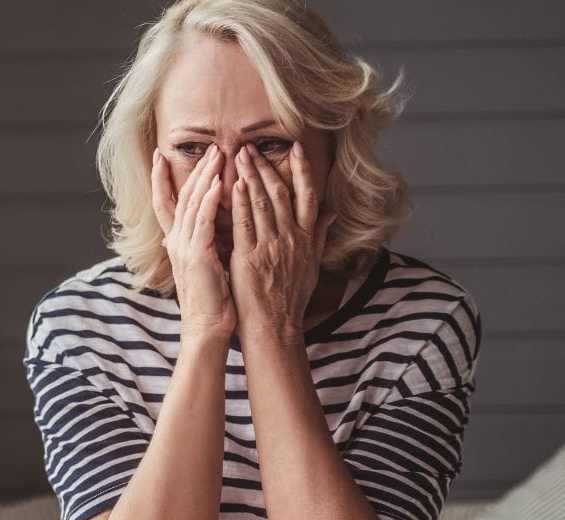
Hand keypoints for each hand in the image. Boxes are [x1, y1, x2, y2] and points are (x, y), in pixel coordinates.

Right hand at [151, 143, 234, 340]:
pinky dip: (210, 199)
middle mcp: (175, 242)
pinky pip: (202, 221)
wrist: (206, 328)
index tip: (160, 157)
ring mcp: (184, 247)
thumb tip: (210, 229)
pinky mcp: (197, 255)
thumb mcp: (205, 266)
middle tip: (207, 147)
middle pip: (180, 196)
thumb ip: (204, 244)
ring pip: (191, 203)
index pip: (165, 204)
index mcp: (176, 244)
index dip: (161, 180)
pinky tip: (220, 182)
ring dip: (204, 177)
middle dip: (193, 170)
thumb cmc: (211, 301)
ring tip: (217, 155)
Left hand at [228, 141, 335, 343]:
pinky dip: (239, 204)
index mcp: (307, 239)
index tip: (295, 148)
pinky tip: (233, 185)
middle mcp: (292, 239)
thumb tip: (331, 213)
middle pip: (281, 194)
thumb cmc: (290, 298)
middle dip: (266, 167)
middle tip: (251, 147)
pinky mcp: (250, 259)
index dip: (302, 171)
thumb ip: (319, 237)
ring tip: (239, 156)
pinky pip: (244, 225)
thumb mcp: (312, 266)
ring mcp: (271, 247)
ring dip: (250, 177)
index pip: (308, 196)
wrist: (275, 328)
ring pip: (261, 204)